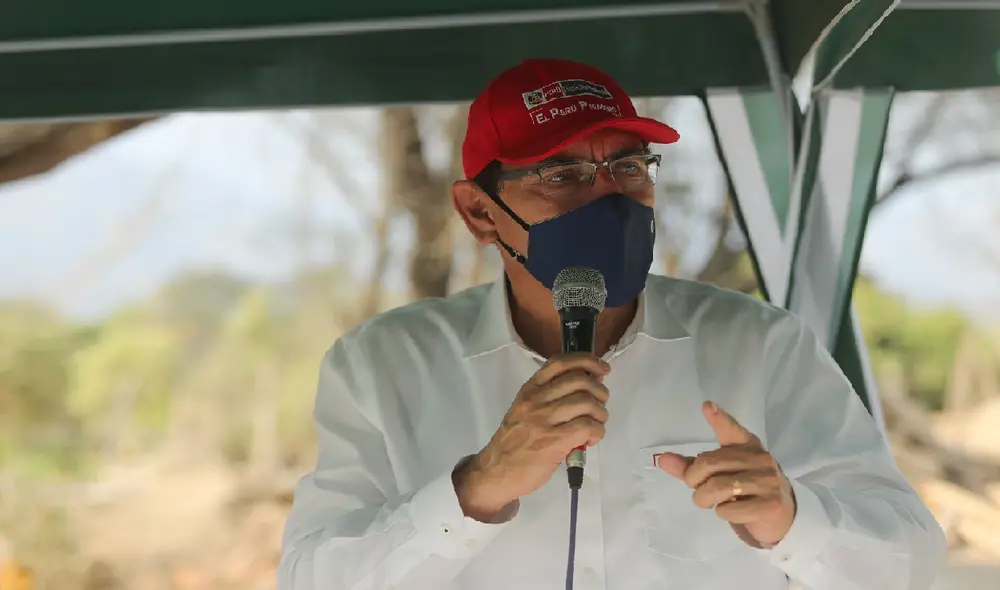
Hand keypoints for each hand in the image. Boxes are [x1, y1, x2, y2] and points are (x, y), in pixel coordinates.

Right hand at [456, 353, 610, 520]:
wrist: (495, 472)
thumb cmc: (514, 442)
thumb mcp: (524, 410)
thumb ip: (550, 398)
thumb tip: (587, 387)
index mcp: (530, 390)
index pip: (561, 362)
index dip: (587, 361)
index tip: (602, 370)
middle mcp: (536, 400)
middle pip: (580, 381)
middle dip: (600, 392)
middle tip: (600, 406)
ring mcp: (544, 420)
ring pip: (588, 403)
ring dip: (600, 414)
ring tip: (595, 426)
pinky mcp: (554, 441)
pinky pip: (588, 427)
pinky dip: (597, 432)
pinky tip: (589, 440)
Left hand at [656, 401, 795, 546]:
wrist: (782, 517)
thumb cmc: (744, 490)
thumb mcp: (720, 474)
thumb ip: (691, 466)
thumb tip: (662, 459)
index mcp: (747, 445)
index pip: (731, 430)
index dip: (719, 418)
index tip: (707, 406)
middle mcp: (760, 458)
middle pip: (708, 464)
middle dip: (694, 481)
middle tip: (697, 490)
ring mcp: (767, 481)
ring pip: (716, 488)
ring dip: (704, 499)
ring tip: (710, 502)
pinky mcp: (770, 504)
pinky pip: (729, 509)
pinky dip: (722, 513)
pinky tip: (731, 511)